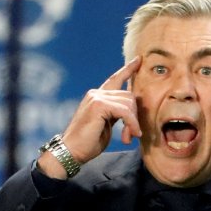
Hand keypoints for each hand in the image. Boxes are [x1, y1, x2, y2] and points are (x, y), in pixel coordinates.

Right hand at [38, 57, 141, 178]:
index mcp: (97, 97)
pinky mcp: (98, 105)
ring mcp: (96, 97)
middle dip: (134, 115)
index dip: (128, 69)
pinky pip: (124, 111)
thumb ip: (117, 113)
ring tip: (128, 137)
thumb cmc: (89, 142)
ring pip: (128, 102)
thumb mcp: (107, 124)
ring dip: (133, 122)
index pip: (115, 79)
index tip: (139, 60)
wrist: (71, 151)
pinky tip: (128, 135)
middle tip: (132, 134)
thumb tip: (132, 111)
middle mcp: (96, 93)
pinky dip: (130, 123)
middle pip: (129, 95)